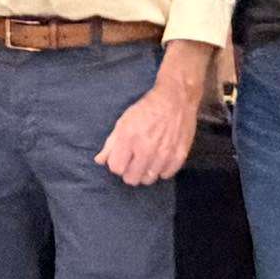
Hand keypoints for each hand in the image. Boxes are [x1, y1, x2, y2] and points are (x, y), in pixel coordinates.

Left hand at [95, 42, 210, 185]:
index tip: (120, 158)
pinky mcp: (179, 155)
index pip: (116, 168)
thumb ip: (111, 144)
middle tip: (133, 162)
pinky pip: (166, 175)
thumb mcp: (123, 122)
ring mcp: (164, 154)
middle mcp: (146, 149)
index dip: (116, 164)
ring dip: (145, 173)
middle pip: (132, 179)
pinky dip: (161, 170)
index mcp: (129, 138)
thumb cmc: (146, 109)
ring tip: (147, 160)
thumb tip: (99, 161)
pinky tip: (160, 160)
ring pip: (148, 180)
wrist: (175, 99)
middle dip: (129, 172)